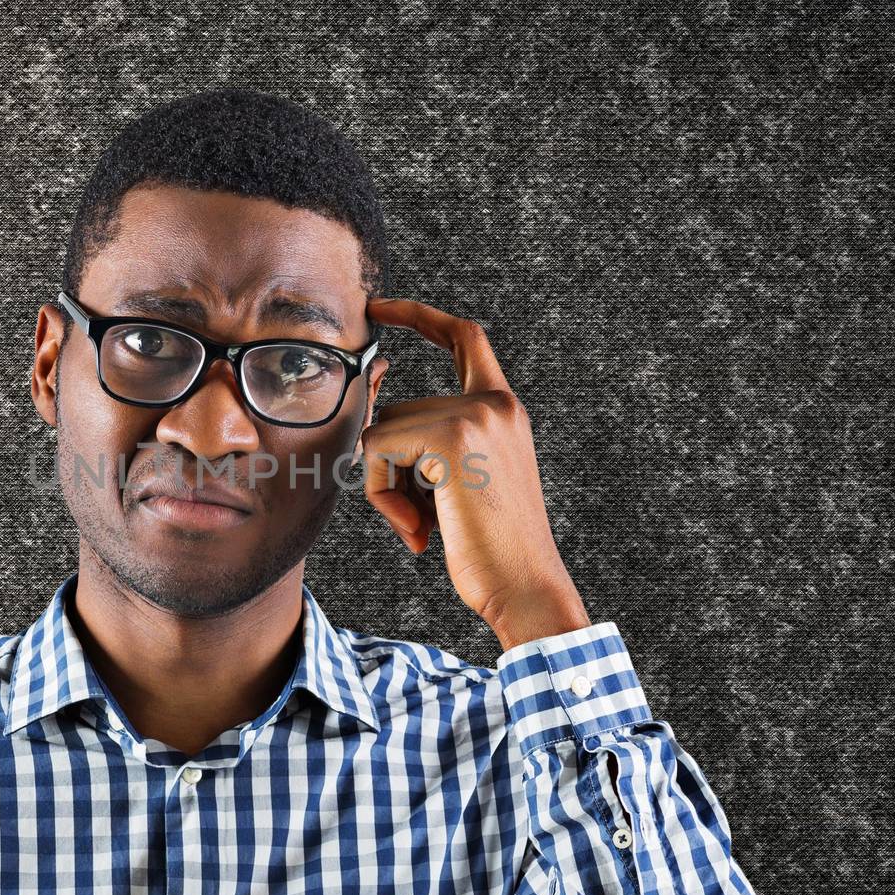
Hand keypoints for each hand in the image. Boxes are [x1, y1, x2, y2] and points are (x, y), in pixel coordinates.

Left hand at [361, 298, 591, 649]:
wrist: (525, 586)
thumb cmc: (490, 549)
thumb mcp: (460, 482)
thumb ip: (428, 444)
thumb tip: (369, 416)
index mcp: (504, 409)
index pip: (464, 337)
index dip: (420, 317)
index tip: (380, 307)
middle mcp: (494, 403)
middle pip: (398, 409)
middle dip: (388, 468)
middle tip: (418, 518)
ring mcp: (475, 415)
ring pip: (382, 432)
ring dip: (387, 487)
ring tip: (425, 526)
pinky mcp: (452, 436)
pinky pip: (378, 450)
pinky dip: (383, 495)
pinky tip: (420, 530)